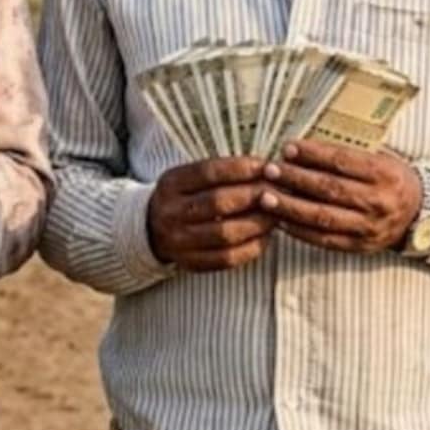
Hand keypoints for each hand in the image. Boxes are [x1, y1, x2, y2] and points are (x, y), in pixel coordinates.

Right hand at [146, 157, 276, 270]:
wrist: (151, 229)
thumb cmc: (183, 197)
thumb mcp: (189, 177)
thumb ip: (220, 172)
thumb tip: (265, 168)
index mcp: (171, 184)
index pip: (208, 172)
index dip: (241, 168)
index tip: (266, 166)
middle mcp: (171, 212)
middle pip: (218, 203)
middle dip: (254, 196)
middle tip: (277, 192)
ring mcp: (179, 240)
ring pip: (225, 233)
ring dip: (257, 223)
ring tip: (275, 215)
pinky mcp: (190, 262)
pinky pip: (226, 258)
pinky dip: (251, 248)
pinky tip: (265, 237)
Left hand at [255, 140, 420, 253]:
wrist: (420, 214)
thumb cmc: (391, 180)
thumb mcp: (381, 159)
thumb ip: (347, 155)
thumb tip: (301, 149)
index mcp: (384, 174)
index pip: (342, 161)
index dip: (312, 154)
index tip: (288, 148)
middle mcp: (378, 201)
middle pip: (329, 189)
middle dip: (295, 179)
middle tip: (269, 170)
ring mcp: (369, 227)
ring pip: (323, 217)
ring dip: (290, 207)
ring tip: (266, 196)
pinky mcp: (359, 246)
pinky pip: (324, 239)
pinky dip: (299, 230)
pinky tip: (280, 219)